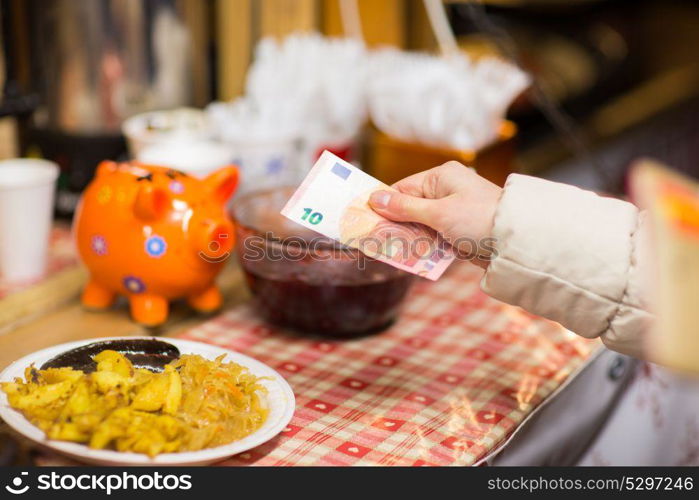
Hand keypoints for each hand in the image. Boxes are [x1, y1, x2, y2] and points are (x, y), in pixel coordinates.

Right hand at [368, 161, 501, 267]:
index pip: (402, 188)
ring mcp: (453, 211)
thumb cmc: (479, 219)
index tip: (366, 221)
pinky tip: (412, 257)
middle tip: (376, 241)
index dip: (384, 205)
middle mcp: (447, 190)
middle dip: (395, 225)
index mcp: (442, 177)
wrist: (516, 242)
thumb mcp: (438, 213)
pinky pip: (433, 236)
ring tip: (392, 252)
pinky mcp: (458, 230)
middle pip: (409, 207)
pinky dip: (423, 245)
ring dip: (409, 238)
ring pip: (420, 224)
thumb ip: (405, 208)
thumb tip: (375, 199)